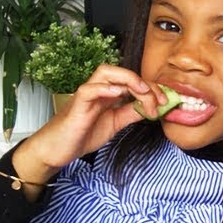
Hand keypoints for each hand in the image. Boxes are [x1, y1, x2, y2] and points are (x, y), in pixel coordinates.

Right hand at [11, 64, 164, 187]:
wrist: (57, 150)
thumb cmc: (81, 135)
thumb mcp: (115, 124)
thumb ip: (131, 113)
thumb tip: (152, 107)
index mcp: (108, 93)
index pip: (132, 81)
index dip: (151, 88)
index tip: (164, 102)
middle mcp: (98, 90)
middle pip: (121, 72)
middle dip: (144, 82)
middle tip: (159, 99)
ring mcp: (86, 95)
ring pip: (105, 72)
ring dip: (128, 79)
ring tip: (142, 91)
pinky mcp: (77, 105)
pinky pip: (89, 89)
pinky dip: (105, 88)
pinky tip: (119, 94)